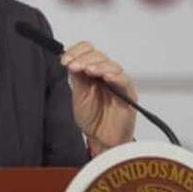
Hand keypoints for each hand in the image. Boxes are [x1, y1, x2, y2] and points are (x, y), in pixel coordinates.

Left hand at [62, 41, 136, 155]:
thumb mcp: (79, 96)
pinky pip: (124, 81)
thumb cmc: (92, 119)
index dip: (76, 52)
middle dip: (83, 59)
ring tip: (87, 70)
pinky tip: (105, 76)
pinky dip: (115, 76)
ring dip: (97, 65)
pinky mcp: (128, 94)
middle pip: (98, 55)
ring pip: (111, 65)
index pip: (87, 51)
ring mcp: (118, 83)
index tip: (64, 60)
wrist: (102, 140)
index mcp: (93, 72)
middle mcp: (106, 74)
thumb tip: (68, 60)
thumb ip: (77, 78)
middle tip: (73, 66)